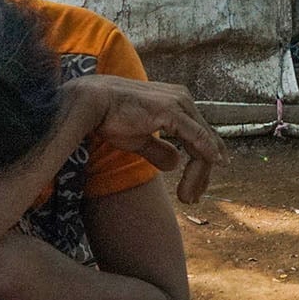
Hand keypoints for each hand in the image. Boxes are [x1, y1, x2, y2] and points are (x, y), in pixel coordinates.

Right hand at [61, 75, 221, 202]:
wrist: (92, 103)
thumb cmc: (110, 117)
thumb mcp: (139, 140)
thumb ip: (158, 150)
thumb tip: (176, 164)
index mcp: (176, 103)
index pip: (199, 137)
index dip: (201, 165)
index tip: (195, 189)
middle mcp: (183, 100)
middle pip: (206, 142)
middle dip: (202, 175)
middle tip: (192, 199)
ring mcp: (180, 104)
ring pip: (204, 144)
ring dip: (199, 175)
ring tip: (188, 197)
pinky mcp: (173, 111)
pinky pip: (198, 138)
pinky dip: (205, 157)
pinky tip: (201, 177)